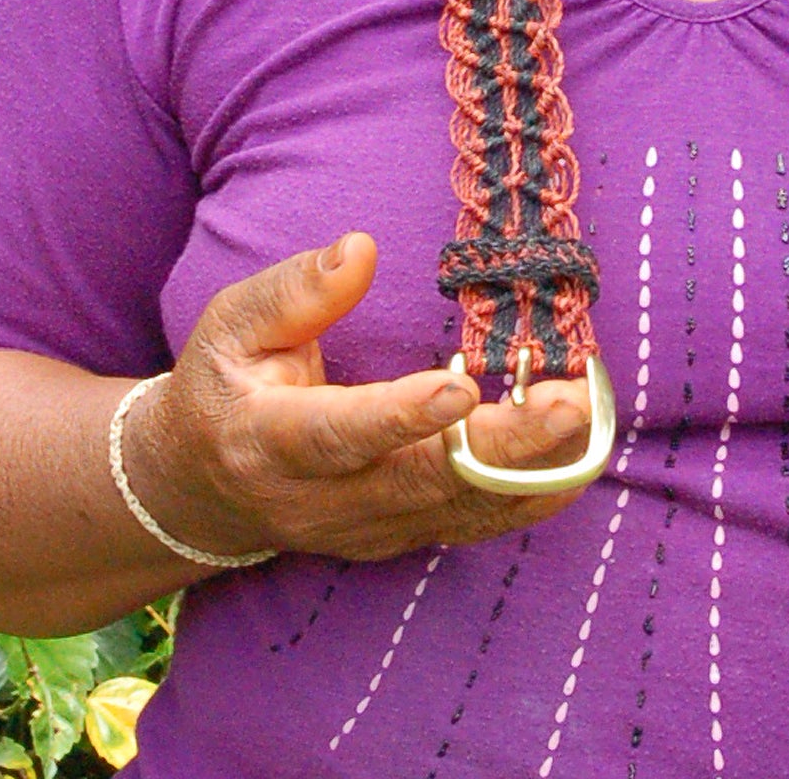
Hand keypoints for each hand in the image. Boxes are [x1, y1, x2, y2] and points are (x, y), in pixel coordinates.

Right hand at [121, 233, 592, 563]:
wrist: (199, 487)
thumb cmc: (223, 384)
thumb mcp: (232, 324)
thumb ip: (294, 291)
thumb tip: (361, 250)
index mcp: (270, 439)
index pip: (340, 434)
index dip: (401, 417)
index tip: (461, 388)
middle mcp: (320, 499)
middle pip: (421, 481)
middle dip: (501, 447)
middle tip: (565, 403)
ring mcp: (363, 529)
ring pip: (456, 509)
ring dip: (531, 468)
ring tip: (589, 417)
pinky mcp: (396, 539)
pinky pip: (469, 526)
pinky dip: (528, 498)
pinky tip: (578, 463)